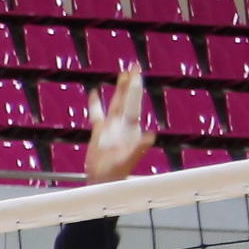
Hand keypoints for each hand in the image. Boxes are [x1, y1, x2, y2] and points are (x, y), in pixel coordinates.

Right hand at [81, 63, 151, 185]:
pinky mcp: (99, 133)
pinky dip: (95, 103)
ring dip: (119, 88)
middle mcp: (123, 125)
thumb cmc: (117, 174)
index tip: (136, 74)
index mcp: (131, 129)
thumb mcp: (129, 161)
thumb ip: (140, 148)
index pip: (133, 104)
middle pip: (127, 99)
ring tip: (123, 73)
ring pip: (115, 103)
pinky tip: (95, 92)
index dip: (135, 89)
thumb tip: (152, 136)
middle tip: (135, 65)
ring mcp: (111, 128)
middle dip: (131, 82)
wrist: (103, 183)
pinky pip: (97, 114)